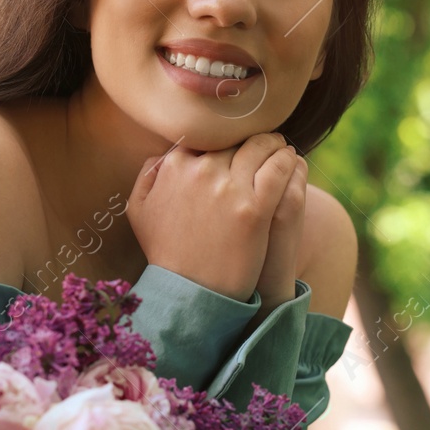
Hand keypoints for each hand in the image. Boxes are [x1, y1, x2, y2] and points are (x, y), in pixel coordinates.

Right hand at [126, 133, 301, 300]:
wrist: (191, 291)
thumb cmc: (166, 252)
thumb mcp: (139, 211)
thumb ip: (148, 175)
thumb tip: (163, 155)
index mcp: (175, 167)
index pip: (206, 137)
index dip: (222, 140)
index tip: (232, 145)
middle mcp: (202, 172)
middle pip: (234, 141)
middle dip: (249, 139)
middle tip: (264, 140)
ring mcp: (230, 189)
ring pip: (260, 148)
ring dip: (272, 144)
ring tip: (279, 146)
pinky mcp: (255, 209)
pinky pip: (278, 170)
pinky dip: (287, 160)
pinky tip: (290, 159)